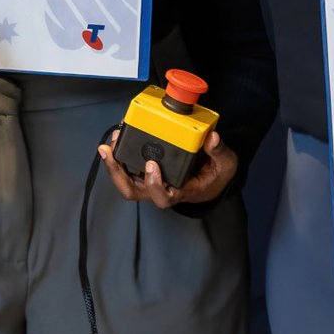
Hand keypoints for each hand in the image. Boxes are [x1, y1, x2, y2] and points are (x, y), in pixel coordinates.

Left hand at [98, 129, 238, 208]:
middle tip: (109, 152)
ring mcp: (150, 180)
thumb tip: (211, 138)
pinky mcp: (146, 169)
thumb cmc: (215, 174)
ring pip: (126, 180)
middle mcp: (161, 188)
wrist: (211, 178)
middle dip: (117, 174)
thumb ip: (218, 152)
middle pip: (133, 191)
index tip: (152, 165)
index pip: (163, 197)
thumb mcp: (225, 164)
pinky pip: (128, 166)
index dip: (154, 184)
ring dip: (113, 163)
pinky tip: (118, 136)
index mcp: (180, 191)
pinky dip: (120, 153)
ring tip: (109, 142)